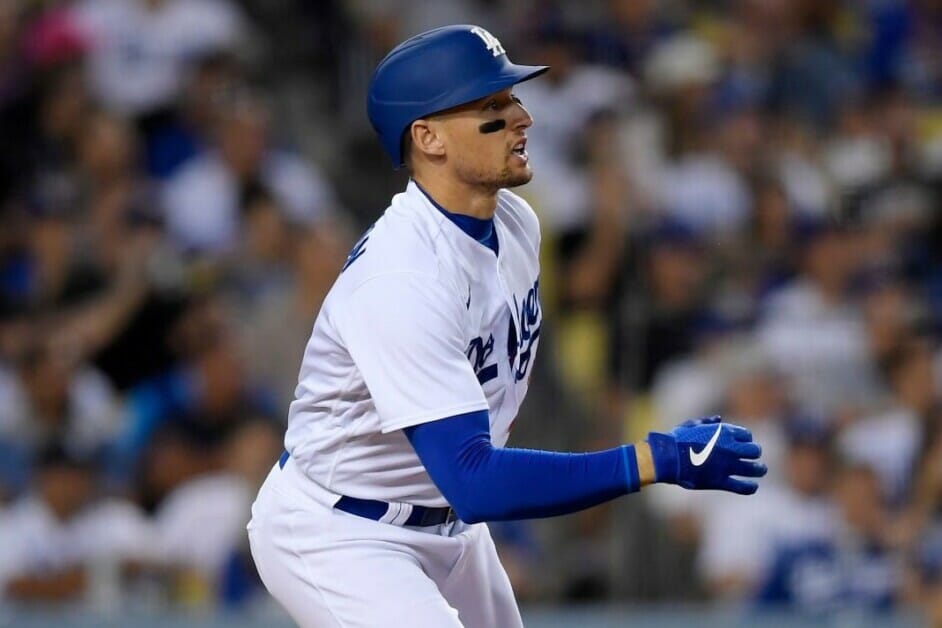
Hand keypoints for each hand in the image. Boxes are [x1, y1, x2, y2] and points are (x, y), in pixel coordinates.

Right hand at [646, 416, 766, 494]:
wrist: (668, 457)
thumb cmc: (676, 440)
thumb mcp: (691, 425)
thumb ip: (707, 422)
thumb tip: (719, 419)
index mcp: (724, 432)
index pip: (747, 436)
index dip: (746, 440)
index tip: (743, 444)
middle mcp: (730, 448)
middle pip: (755, 451)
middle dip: (755, 453)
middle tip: (754, 458)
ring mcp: (727, 465)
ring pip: (754, 468)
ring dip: (759, 469)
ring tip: (760, 470)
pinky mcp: (721, 481)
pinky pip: (743, 486)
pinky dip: (750, 487)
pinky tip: (753, 486)